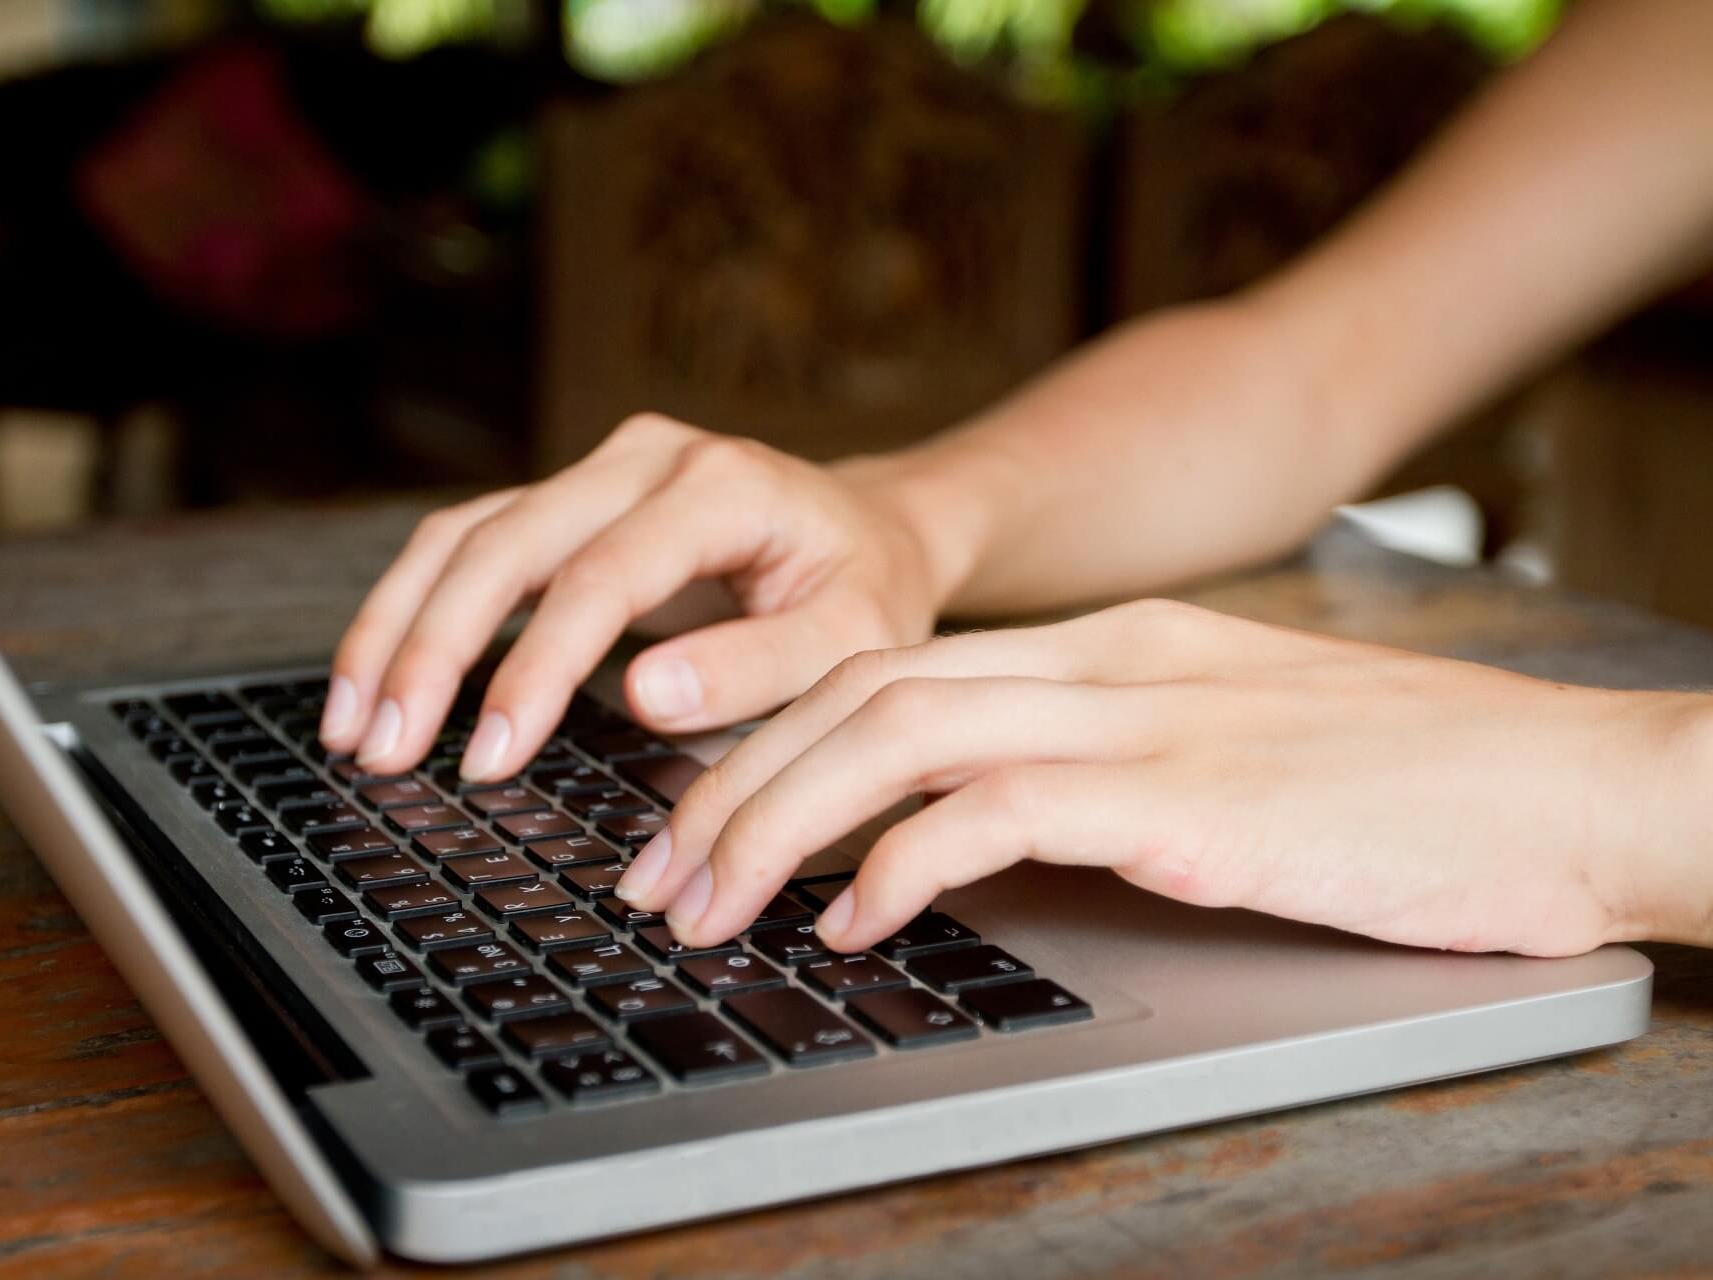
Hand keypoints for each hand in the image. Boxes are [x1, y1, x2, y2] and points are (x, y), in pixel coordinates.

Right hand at [318, 414, 950, 778]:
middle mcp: (645, 458)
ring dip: (398, 629)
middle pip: (505, 542)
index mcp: (723, 485)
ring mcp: (597, 469)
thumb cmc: (865, 590)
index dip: (534, 668)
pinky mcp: (566, 498)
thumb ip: (758, 666)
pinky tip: (375, 679)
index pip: (601, 576)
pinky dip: (415, 611)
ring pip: (463, 535)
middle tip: (384, 750)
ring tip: (352, 729)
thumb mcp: (852, 639)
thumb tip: (641, 695)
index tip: (492, 755)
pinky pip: (467, 543)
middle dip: (432, 650)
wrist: (870, 529)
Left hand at [616, 600, 1710, 956]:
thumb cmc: (1415, 790)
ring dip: (776, 823)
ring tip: (705, 906)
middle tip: (653, 876)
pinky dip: (901, 859)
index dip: (774, 742)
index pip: (893, 671)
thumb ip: (1111, 767)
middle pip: (861, 694)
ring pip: (897, 736)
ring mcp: (1146, 719)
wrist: (1575, 786)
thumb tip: (982, 829)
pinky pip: (998, 808)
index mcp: (1113, 649)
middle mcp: (1109, 663)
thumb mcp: (1232, 753)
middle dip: (733, 785)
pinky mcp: (1188, 795)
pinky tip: (851, 920)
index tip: (698, 816)